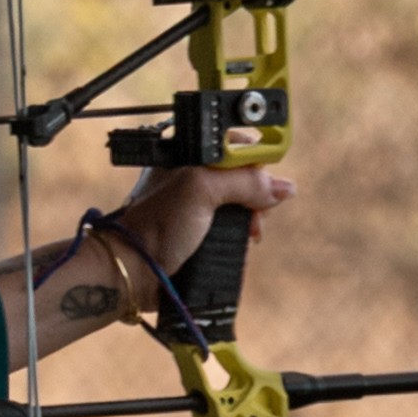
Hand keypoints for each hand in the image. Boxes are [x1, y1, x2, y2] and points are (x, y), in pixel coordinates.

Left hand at [116, 164, 296, 277]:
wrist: (133, 271)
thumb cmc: (157, 225)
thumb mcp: (202, 190)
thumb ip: (244, 182)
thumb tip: (284, 188)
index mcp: (185, 154)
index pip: (234, 146)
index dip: (254, 163)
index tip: (263, 184)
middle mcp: (190, 176)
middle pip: (242, 176)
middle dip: (256, 196)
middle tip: (255, 216)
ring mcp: (194, 205)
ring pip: (239, 203)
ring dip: (251, 218)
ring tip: (250, 234)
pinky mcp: (196, 230)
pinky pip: (230, 225)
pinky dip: (240, 233)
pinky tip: (242, 243)